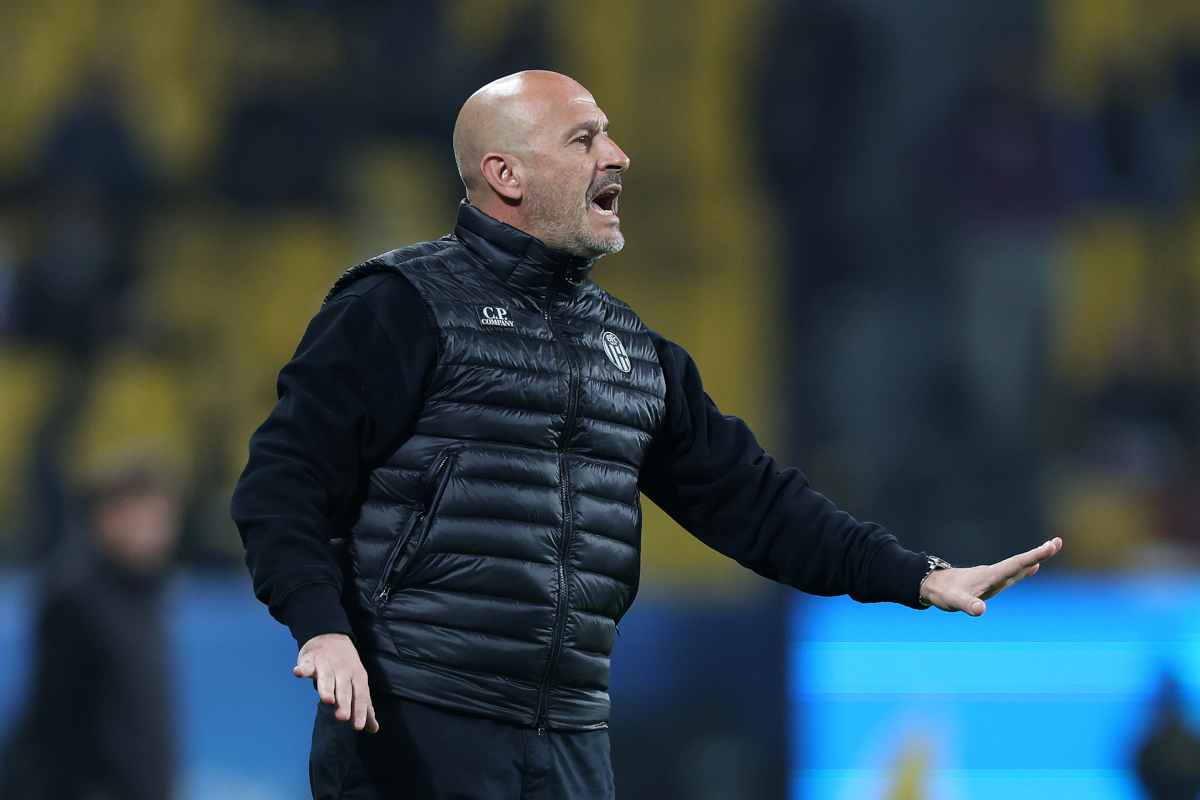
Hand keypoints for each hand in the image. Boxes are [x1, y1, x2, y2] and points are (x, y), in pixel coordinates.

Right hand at [294, 633, 378, 731]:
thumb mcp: (358, 684)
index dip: (360, 711)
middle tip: (343, 717)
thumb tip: (373, 729)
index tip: (358, 726)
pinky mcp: (311, 661)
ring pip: (327, 679)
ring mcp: (326, 665)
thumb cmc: (346, 667)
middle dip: (344, 703)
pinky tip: (297, 673)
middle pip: (344, 689)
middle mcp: (343, 672)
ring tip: (327, 700)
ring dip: (326, 688)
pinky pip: (306, 666)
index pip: (360, 696)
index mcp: (357, 678)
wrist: (332, 637)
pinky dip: (302, 669)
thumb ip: (364, 707)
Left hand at [919, 537, 1062, 615]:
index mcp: (990, 575)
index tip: (1051, 545)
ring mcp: (993, 577)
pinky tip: (1034, 567)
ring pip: (1018, 566)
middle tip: (1058, 541)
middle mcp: (994, 573)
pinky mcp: (991, 581)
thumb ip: (968, 605)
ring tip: (1052, 547)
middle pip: (1021, 562)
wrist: (933, 585)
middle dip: (1039, 553)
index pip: (1016, 564)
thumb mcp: (955, 601)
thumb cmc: (944, 593)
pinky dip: (1025, 569)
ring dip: (1035, 558)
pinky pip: (1012, 573)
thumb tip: (980, 610)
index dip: (1034, 556)